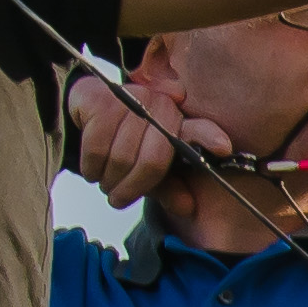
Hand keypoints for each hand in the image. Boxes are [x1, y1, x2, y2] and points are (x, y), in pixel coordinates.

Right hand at [70, 50, 228, 204]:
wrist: (85, 113)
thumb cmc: (124, 144)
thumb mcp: (149, 170)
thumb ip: (168, 187)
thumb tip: (187, 208)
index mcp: (178, 123)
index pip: (197, 130)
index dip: (208, 137)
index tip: (222, 147)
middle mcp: (160, 106)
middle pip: (152, 161)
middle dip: (131, 188)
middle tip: (118, 197)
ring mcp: (132, 99)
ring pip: (121, 158)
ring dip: (108, 180)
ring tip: (105, 180)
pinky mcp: (102, 100)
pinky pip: (96, 149)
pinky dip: (91, 167)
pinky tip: (92, 167)